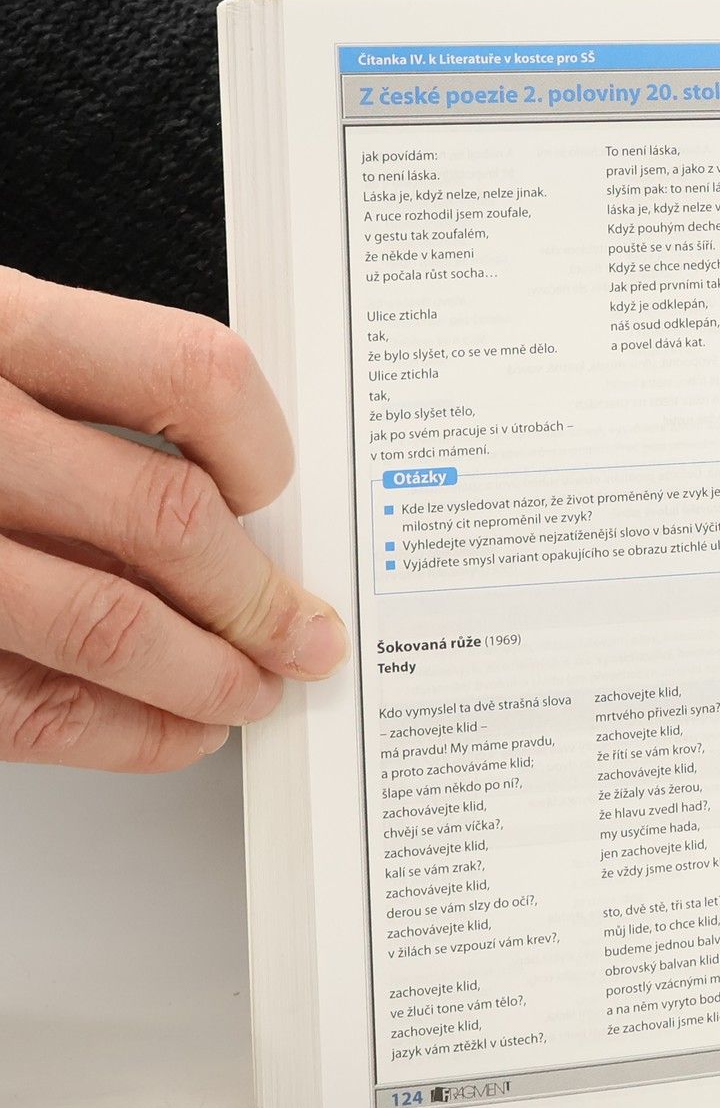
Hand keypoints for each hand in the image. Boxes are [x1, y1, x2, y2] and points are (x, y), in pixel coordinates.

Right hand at [0, 270, 347, 771]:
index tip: (284, 491)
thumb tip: (235, 498)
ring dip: (205, 675)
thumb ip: (76, 400)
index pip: (186, 374)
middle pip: (162, 513)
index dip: (263, 444)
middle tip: (304, 631)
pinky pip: (21, 705)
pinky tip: (169, 733)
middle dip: (258, 593)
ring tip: (252, 691)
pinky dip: (120, 733)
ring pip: (102, 620)